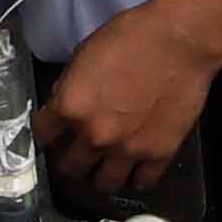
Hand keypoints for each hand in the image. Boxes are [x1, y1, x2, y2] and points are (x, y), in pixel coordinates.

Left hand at [40, 0, 221, 197]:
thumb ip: (70, 85)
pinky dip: (137, 178)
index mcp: (71, 106)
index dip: (45, 136)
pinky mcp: (158, 153)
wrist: (180, 39)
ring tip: (103, 169)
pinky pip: (142, 182)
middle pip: (69, 167)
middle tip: (75, 156)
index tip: (50, 137)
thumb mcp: (85, 53)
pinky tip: (136, 169)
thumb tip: (64, 102)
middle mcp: (94, 134)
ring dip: (100, 177)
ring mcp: (127, 149)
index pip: (41, 135)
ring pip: (103, 184)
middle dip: (69, 161)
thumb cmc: (136, 37)